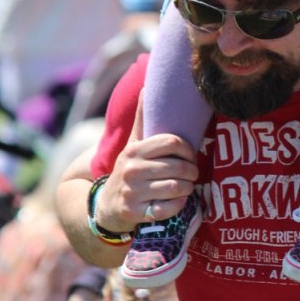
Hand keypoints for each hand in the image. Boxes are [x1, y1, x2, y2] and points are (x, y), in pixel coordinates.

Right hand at [95, 91, 197, 232]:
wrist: (107, 206)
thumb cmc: (129, 170)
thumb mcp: (133, 144)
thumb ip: (141, 118)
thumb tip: (147, 87)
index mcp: (134, 150)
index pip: (172, 142)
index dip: (188, 150)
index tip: (190, 156)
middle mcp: (132, 170)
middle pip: (178, 166)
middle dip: (192, 171)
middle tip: (192, 174)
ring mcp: (133, 193)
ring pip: (176, 187)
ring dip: (188, 188)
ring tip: (187, 186)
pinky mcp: (136, 213)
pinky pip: (169, 208)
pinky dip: (179, 205)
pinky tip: (178, 201)